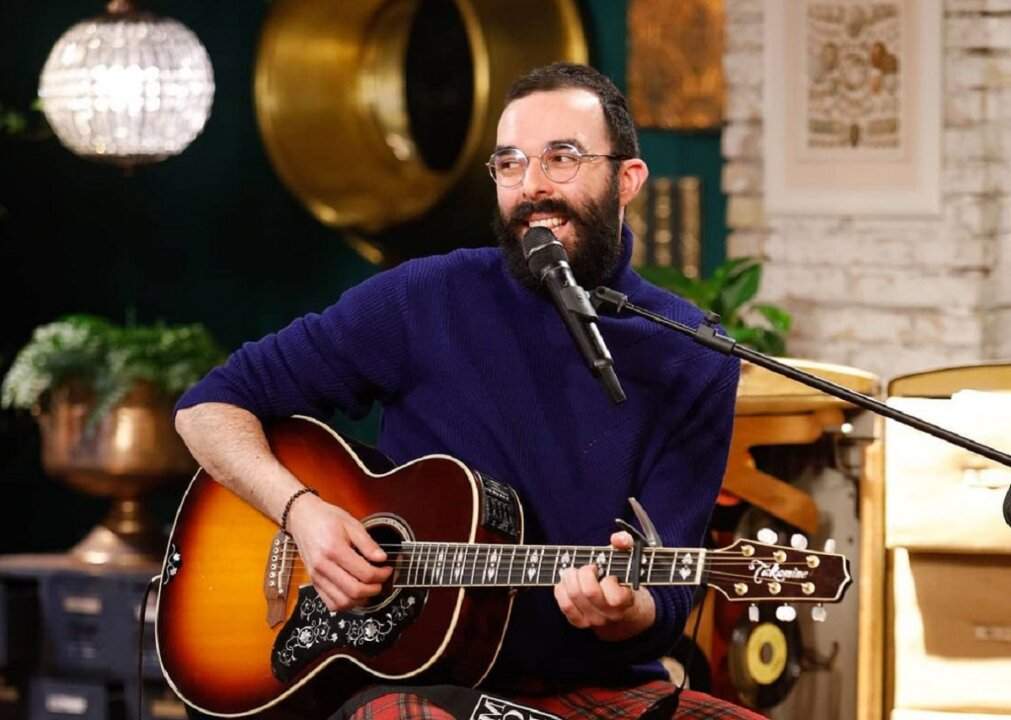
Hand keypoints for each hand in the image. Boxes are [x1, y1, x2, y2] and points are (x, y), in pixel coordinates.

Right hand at [286, 494, 391, 611]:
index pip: (364, 573)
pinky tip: (355, 594)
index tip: (387, 570)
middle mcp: (323, 566)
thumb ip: (367, 543)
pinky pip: (330, 603)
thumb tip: (382, 558)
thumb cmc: (326, 518)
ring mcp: (316, 577)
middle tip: (382, 581)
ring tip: (370, 588)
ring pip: (342, 602)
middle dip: (374, 589)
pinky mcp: (314, 582)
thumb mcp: (351, 524)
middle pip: (354, 591)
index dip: (382, 575)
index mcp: (334, 549)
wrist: (302, 518)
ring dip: (361, 600)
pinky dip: (346, 604)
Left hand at [553, 531, 655, 640]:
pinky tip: (565, 582)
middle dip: (584, 573)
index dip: (608, 580)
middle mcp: (610, 614)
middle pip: (590, 593)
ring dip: (569, 578)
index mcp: (626, 600)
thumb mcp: (627, 558)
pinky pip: (565, 606)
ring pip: (574, 598)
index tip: (606, 572)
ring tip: (573, 571)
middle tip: (586, 567)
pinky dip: (561, 590)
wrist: (622, 609)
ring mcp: (594, 620)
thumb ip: (625, 543)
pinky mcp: (580, 622)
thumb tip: (618, 539)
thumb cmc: (623, 578)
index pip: (615, 597)